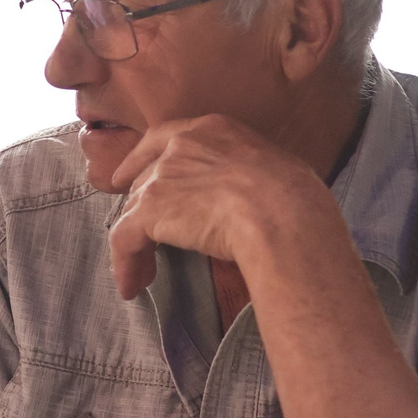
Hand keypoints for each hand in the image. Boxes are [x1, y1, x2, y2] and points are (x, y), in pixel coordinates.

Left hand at [104, 115, 337, 299]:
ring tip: (141, 277)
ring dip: (136, 246)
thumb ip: (247, 175)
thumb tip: (255, 198)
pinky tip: (131, 286)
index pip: (162, 140)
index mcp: (212, 130)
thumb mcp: (272, 169)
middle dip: (142, 210)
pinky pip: (125, 240)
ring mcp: (162, 177)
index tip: (125, 177)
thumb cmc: (293, 198)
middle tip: (144, 241)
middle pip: (146, 180)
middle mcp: (180, 147)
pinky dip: (124, 264)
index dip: (139, 160)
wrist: (280, 213)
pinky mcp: (150, 210)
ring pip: (134, 213)